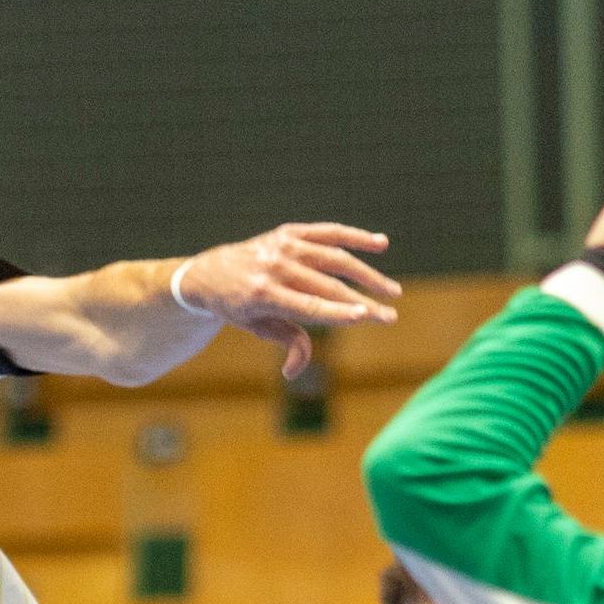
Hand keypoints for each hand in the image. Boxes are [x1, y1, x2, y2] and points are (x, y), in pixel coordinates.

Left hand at [171, 223, 399, 377]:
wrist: (210, 272)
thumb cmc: (238, 307)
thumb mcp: (257, 328)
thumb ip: (286, 343)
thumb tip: (294, 371)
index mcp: (262, 294)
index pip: (308, 305)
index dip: (338, 311)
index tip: (366, 316)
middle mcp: (274, 266)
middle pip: (328, 285)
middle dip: (363, 301)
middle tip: (390, 316)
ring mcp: (283, 245)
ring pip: (334, 257)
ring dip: (368, 274)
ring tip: (393, 291)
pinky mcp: (290, 232)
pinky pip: (328, 232)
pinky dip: (355, 236)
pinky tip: (380, 244)